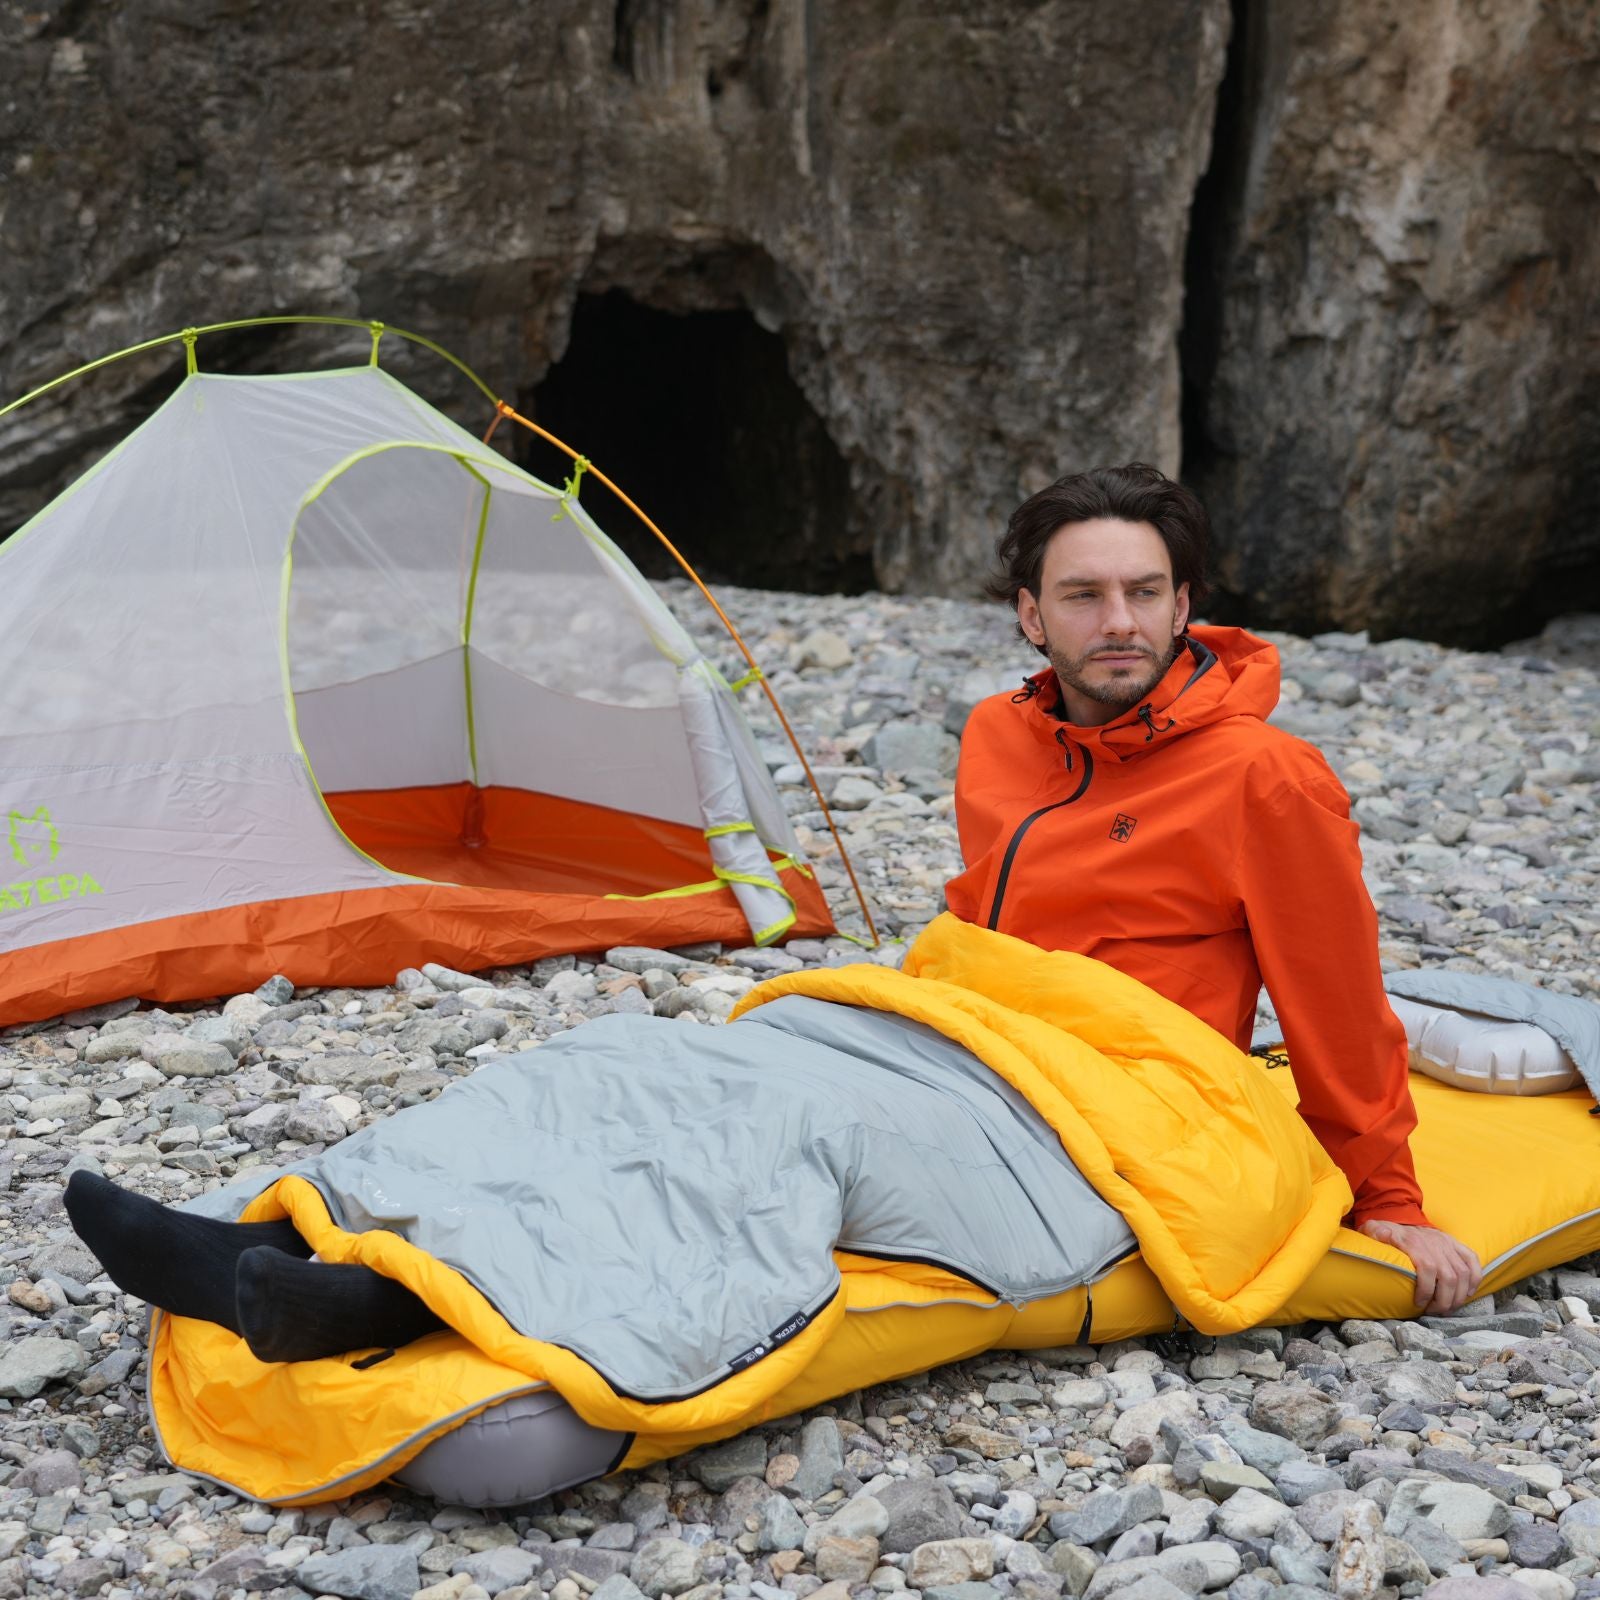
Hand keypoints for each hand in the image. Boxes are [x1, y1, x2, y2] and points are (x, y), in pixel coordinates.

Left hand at [1359, 1220, 1482, 1315]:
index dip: (1426, 1290)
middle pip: (1448, 1276)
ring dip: (1458, 1295)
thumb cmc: (1385, 1230)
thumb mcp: (1373, 1228)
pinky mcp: (1456, 1243)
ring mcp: (1447, 1242)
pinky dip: (1475, 1278)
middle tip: (1435, 1312)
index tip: (1419, 1303)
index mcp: (1413, 1241)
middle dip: (1444, 1300)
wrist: (1400, 1216)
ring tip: (1448, 1308)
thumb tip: (1383, 1234)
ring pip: (1463, 1273)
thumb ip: (1375, 1231)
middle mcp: (1434, 1242)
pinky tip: (1468, 1293)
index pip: (1427, 1268)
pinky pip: (1473, 1260)